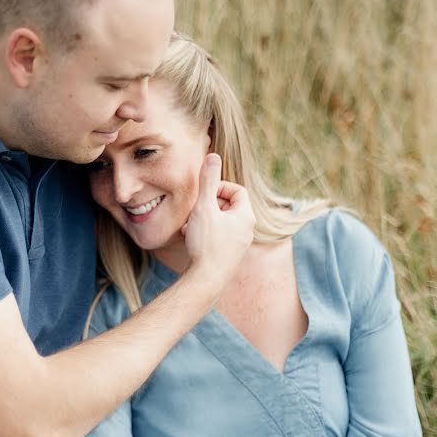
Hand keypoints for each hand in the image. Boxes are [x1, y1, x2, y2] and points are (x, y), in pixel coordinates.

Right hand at [182, 153, 254, 284]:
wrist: (206, 280)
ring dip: (205, 219)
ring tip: (190, 224)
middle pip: (229, 206)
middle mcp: (247, 230)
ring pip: (222, 222)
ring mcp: (239, 245)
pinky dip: (206, 233)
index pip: (237, 190)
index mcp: (245, 216)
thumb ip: (208, 181)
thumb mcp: (204, 206)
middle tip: (195, 208)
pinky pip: (219, 237)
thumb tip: (213, 156)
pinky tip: (191, 238)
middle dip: (209, 204)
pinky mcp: (230, 257)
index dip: (219, 187)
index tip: (204, 193)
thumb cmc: (206, 243)